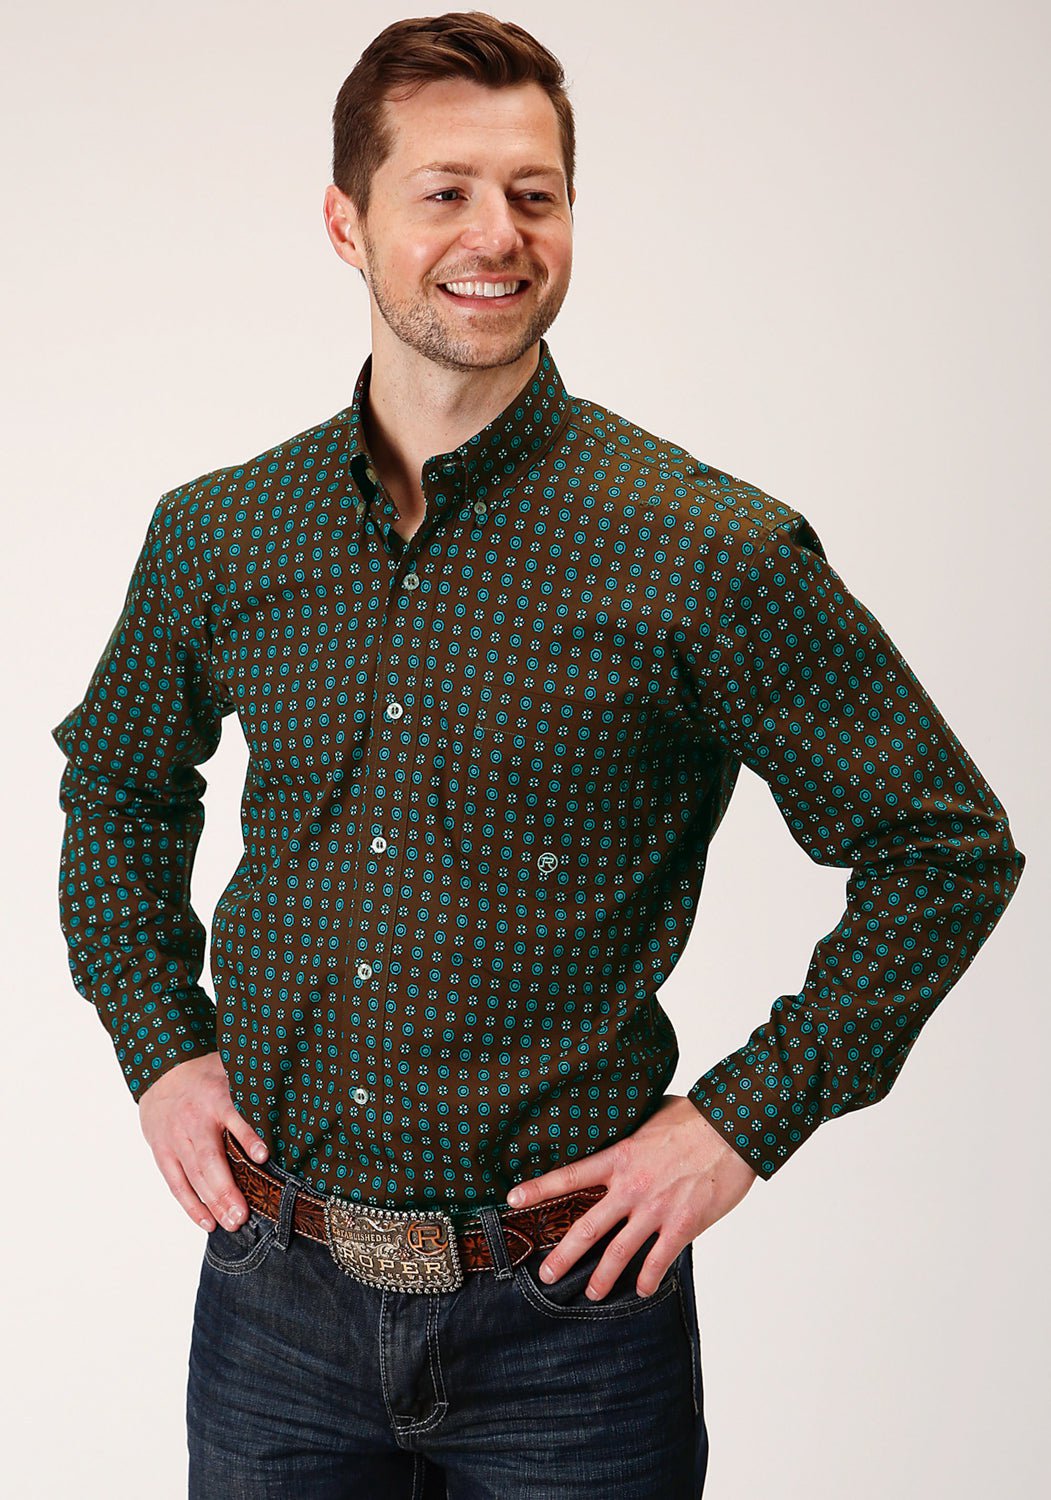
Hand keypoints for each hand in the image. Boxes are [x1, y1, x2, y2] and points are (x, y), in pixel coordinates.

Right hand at [138, 1051, 269, 1232]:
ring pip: (194, 1175)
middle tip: (243, 1215)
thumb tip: (293, 1088)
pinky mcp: (162, 1152)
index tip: (264, 1156)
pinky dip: (191, 1205)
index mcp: (216, 1096)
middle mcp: (194, 1120)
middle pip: (210, 1158)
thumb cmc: (206, 1076)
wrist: (160, 1073)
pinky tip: (207, 1222)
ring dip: (212, 1203)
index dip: (248, 1137)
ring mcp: (175, 1138)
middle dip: (226, 1189)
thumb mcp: (230, 1070)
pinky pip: (176, 1183)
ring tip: (232, 1224)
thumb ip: (253, 1085)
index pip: (234, 1118)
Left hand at [505, 1093, 757, 1299]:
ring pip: (619, 1251)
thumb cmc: (696, 1117)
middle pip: (588, 1227)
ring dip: (602, 1277)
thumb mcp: (651, 1116)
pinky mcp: (682, 1224)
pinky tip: (641, 1289)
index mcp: (620, 1157)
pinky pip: (659, 1260)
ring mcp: (656, 1209)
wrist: (733, 1129)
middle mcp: (631, 1187)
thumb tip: (622, 1127)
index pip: (570, 1175)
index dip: (539, 1188)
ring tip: (590, 1293)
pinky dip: (648, 1278)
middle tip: (546, 1274)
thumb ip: (631, 1131)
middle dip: (563, 1254)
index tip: (513, 1199)